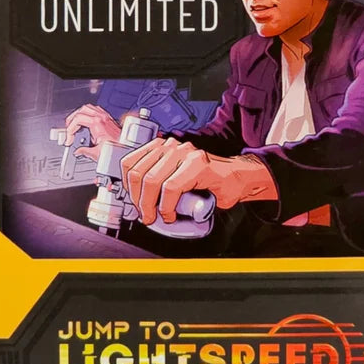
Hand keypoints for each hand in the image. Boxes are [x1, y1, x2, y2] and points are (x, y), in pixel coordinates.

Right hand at [63, 104, 120, 160]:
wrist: (128, 148)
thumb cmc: (118, 149)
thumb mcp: (97, 153)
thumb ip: (84, 151)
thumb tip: (78, 151)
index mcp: (97, 123)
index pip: (77, 119)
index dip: (70, 130)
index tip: (69, 139)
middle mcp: (101, 117)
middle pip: (81, 110)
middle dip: (72, 120)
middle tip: (69, 130)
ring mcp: (105, 116)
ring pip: (88, 108)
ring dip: (79, 115)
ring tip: (75, 124)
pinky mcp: (108, 118)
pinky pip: (96, 110)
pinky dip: (88, 114)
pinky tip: (86, 122)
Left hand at [120, 136, 276, 224]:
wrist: (237, 179)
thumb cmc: (207, 182)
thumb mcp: (175, 176)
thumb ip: (157, 179)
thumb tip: (134, 198)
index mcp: (162, 147)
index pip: (129, 161)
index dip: (126, 186)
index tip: (133, 202)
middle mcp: (172, 146)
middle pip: (138, 173)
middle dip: (138, 200)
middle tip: (146, 215)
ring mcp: (185, 154)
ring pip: (152, 180)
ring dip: (151, 205)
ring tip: (158, 216)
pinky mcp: (197, 165)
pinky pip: (171, 188)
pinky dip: (167, 206)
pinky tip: (172, 214)